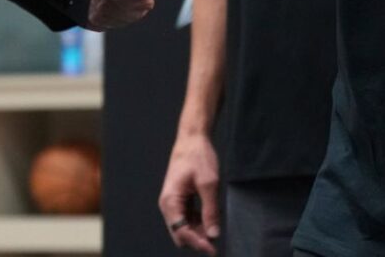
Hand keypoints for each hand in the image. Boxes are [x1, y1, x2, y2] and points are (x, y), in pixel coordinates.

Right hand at [157, 130, 220, 253]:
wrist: (193, 139)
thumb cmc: (198, 157)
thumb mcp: (209, 184)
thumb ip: (210, 211)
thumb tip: (213, 234)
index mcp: (170, 202)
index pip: (181, 232)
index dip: (197, 243)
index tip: (214, 249)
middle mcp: (168, 205)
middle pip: (180, 234)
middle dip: (197, 239)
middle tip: (217, 241)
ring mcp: (173, 203)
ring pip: (184, 227)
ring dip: (198, 232)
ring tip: (216, 229)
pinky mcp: (180, 199)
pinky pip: (187, 218)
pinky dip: (198, 222)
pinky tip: (211, 219)